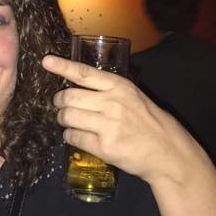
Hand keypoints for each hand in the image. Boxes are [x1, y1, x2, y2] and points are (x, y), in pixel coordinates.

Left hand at [41, 54, 207, 187]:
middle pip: (68, 97)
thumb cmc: (150, 123)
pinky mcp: (104, 147)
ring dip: (63, 120)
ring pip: (67, 117)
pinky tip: (78, 137)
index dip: (63, 67)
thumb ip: (108, 91)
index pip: (85, 73)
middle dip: (59, 102)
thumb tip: (77, 87)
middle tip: (62, 106)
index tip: (46, 61)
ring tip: (71, 122)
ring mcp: (108, 125)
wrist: (169, 153)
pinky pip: (72, 138)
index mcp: (120, 87)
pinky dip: (69, 137)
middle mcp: (113, 103)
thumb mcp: (134, 98)